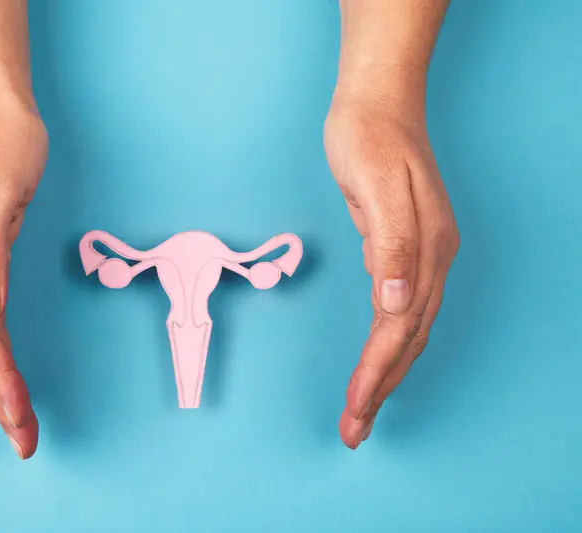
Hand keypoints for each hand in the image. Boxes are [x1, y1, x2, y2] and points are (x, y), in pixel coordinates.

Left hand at [324, 97, 459, 448]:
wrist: (376, 103)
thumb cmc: (368, 139)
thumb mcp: (374, 185)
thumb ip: (391, 243)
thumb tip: (400, 301)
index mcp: (424, 249)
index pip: (398, 328)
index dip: (376, 374)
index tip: (355, 411)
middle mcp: (430, 259)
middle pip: (406, 340)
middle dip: (380, 388)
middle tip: (354, 430)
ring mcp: (421, 254)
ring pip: (406, 330)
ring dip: (385, 372)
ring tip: (362, 409)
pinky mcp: (404, 248)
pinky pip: (399, 309)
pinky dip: (387, 343)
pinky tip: (377, 359)